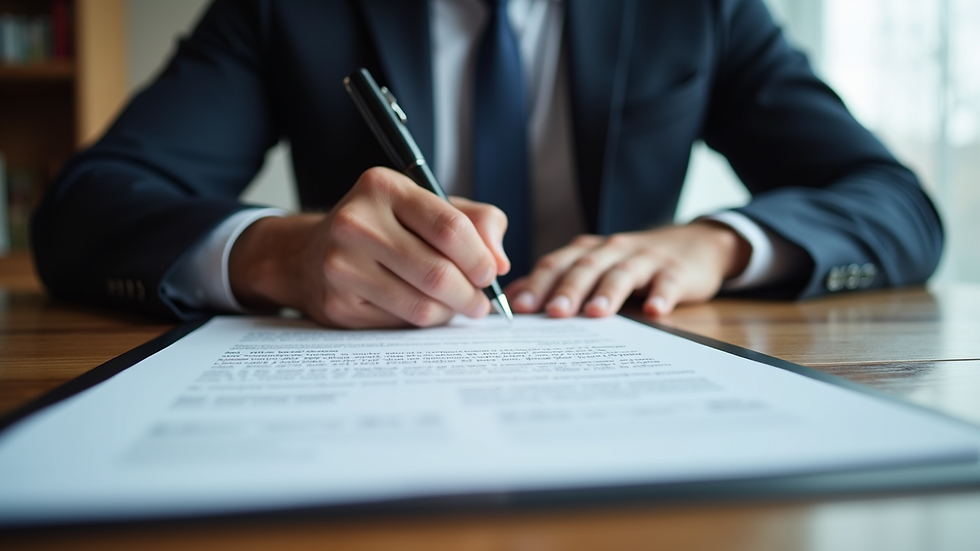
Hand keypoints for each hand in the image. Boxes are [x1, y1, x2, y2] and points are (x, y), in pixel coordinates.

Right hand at [228, 167, 509, 327]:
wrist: (307, 255)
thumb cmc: (382, 228)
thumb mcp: (426, 207)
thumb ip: (475, 221)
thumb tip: (500, 261)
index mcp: (383, 188)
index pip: (449, 227)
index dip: (480, 258)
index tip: (490, 273)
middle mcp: (356, 222)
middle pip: (437, 273)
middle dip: (471, 295)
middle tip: (480, 302)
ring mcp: (341, 265)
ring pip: (421, 305)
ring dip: (450, 312)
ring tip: (456, 307)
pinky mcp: (337, 304)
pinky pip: (400, 323)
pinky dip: (422, 321)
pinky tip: (422, 310)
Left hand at [505, 221, 750, 317]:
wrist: (695, 244)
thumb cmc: (633, 262)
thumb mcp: (594, 266)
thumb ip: (555, 280)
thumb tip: (511, 298)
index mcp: (588, 252)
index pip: (557, 264)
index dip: (537, 284)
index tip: (519, 308)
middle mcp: (613, 250)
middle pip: (586, 268)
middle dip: (568, 289)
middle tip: (553, 313)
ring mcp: (645, 259)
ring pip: (623, 273)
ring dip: (608, 292)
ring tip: (596, 313)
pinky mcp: (677, 271)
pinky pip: (668, 282)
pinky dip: (661, 295)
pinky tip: (655, 311)